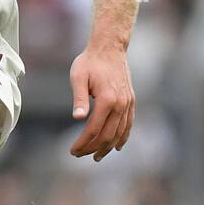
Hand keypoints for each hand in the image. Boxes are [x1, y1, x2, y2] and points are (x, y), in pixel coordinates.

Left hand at [69, 45, 134, 160]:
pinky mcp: (131, 101)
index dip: (83, 143)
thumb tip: (77, 117)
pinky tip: (116, 146)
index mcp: (107, 99)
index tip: (72, 150)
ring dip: (107, 147)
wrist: (109, 48)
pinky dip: (123, 137)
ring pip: (120, 133)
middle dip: (93, 148)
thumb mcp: (78, 77)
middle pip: (108, 135)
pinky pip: (128, 124)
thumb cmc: (90, 62)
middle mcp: (120, 104)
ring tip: (96, 156)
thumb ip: (79, 98)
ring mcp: (128, 103)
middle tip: (79, 154)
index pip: (94, 129)